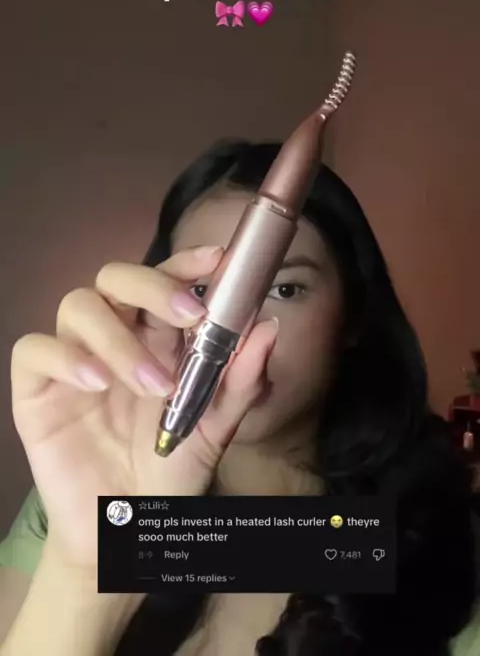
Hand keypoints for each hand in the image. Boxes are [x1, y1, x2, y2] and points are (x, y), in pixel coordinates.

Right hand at [11, 246, 277, 571]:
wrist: (124, 533)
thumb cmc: (167, 474)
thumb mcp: (212, 431)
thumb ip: (238, 383)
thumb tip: (266, 328)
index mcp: (157, 339)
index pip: (166, 281)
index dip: (188, 262)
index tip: (218, 259)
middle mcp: (114, 337)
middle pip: (117, 277)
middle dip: (153, 285)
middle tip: (189, 314)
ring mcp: (74, 360)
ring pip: (79, 305)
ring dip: (119, 337)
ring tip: (152, 385)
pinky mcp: (37, 389)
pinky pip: (34, 350)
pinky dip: (64, 357)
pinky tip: (94, 384)